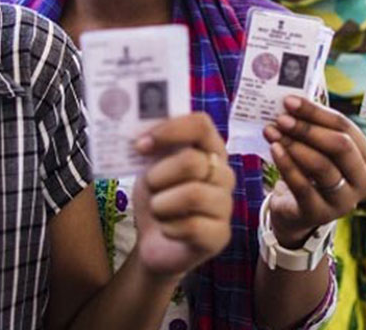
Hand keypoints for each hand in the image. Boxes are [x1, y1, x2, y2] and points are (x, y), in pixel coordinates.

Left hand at [132, 113, 235, 278]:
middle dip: (158, 176)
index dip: (170, 130)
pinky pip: (192, 226)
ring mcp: (225, 205)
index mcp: (210, 149)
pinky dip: (168, 228)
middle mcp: (224, 173)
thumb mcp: (151, 166)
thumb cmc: (158, 197)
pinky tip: (167, 229)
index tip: (141, 144)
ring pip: (192, 195)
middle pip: (192, 162)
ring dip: (161, 204)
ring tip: (158, 209)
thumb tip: (140, 131)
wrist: (156, 242)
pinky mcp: (221, 234)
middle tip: (150, 186)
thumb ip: (152, 144)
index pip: (201, 125)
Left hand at [262, 96, 365, 247]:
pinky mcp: (320, 214)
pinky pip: (303, 186)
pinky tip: (274, 149)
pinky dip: (287, 165)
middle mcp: (363, 179)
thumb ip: (313, 128)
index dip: (316, 112)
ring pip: (322, 166)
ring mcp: (344, 200)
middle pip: (339, 145)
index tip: (290, 101)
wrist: (297, 211)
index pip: (345, 127)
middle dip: (308, 129)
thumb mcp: (318, 150)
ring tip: (272, 131)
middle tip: (282, 118)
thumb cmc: (310, 171)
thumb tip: (290, 103)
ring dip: (294, 145)